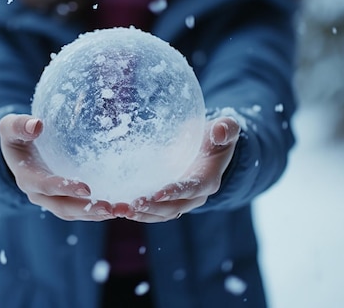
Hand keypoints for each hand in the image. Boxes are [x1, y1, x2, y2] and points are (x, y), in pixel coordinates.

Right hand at [0, 114, 116, 220]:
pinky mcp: (63, 199)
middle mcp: (38, 194)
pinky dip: (96, 211)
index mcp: (26, 177)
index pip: (45, 186)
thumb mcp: (10, 126)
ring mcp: (51, 199)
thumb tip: (37, 125)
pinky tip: (116, 207)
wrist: (17, 149)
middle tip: (109, 208)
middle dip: (85, 209)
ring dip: (94, 214)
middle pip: (62, 207)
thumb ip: (19, 125)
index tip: (86, 188)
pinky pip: (79, 210)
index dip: (64, 188)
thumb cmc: (16, 134)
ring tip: (118, 211)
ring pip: (72, 213)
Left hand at [125, 116, 240, 222]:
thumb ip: (226, 128)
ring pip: (160, 214)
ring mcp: (179, 201)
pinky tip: (118, 208)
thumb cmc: (214, 136)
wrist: (207, 147)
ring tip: (120, 210)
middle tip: (133, 205)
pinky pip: (152, 211)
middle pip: (173, 208)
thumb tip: (219, 131)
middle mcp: (194, 196)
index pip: (191, 189)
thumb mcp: (226, 128)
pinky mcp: (166, 200)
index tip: (157, 193)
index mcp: (208, 180)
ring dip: (141, 214)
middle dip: (153, 208)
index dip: (175, 193)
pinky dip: (136, 212)